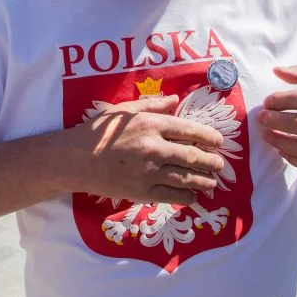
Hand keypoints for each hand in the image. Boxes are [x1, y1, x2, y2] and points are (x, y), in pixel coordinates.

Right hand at [68, 94, 224, 205]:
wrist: (76, 159)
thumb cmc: (98, 131)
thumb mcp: (123, 110)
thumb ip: (152, 104)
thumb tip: (175, 100)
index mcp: (149, 124)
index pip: (188, 130)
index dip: (208, 136)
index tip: (219, 142)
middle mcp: (153, 148)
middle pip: (192, 156)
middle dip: (211, 161)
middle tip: (220, 164)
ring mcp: (149, 172)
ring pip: (186, 178)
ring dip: (204, 181)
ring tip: (212, 182)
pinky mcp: (142, 191)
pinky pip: (172, 195)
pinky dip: (187, 196)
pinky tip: (194, 196)